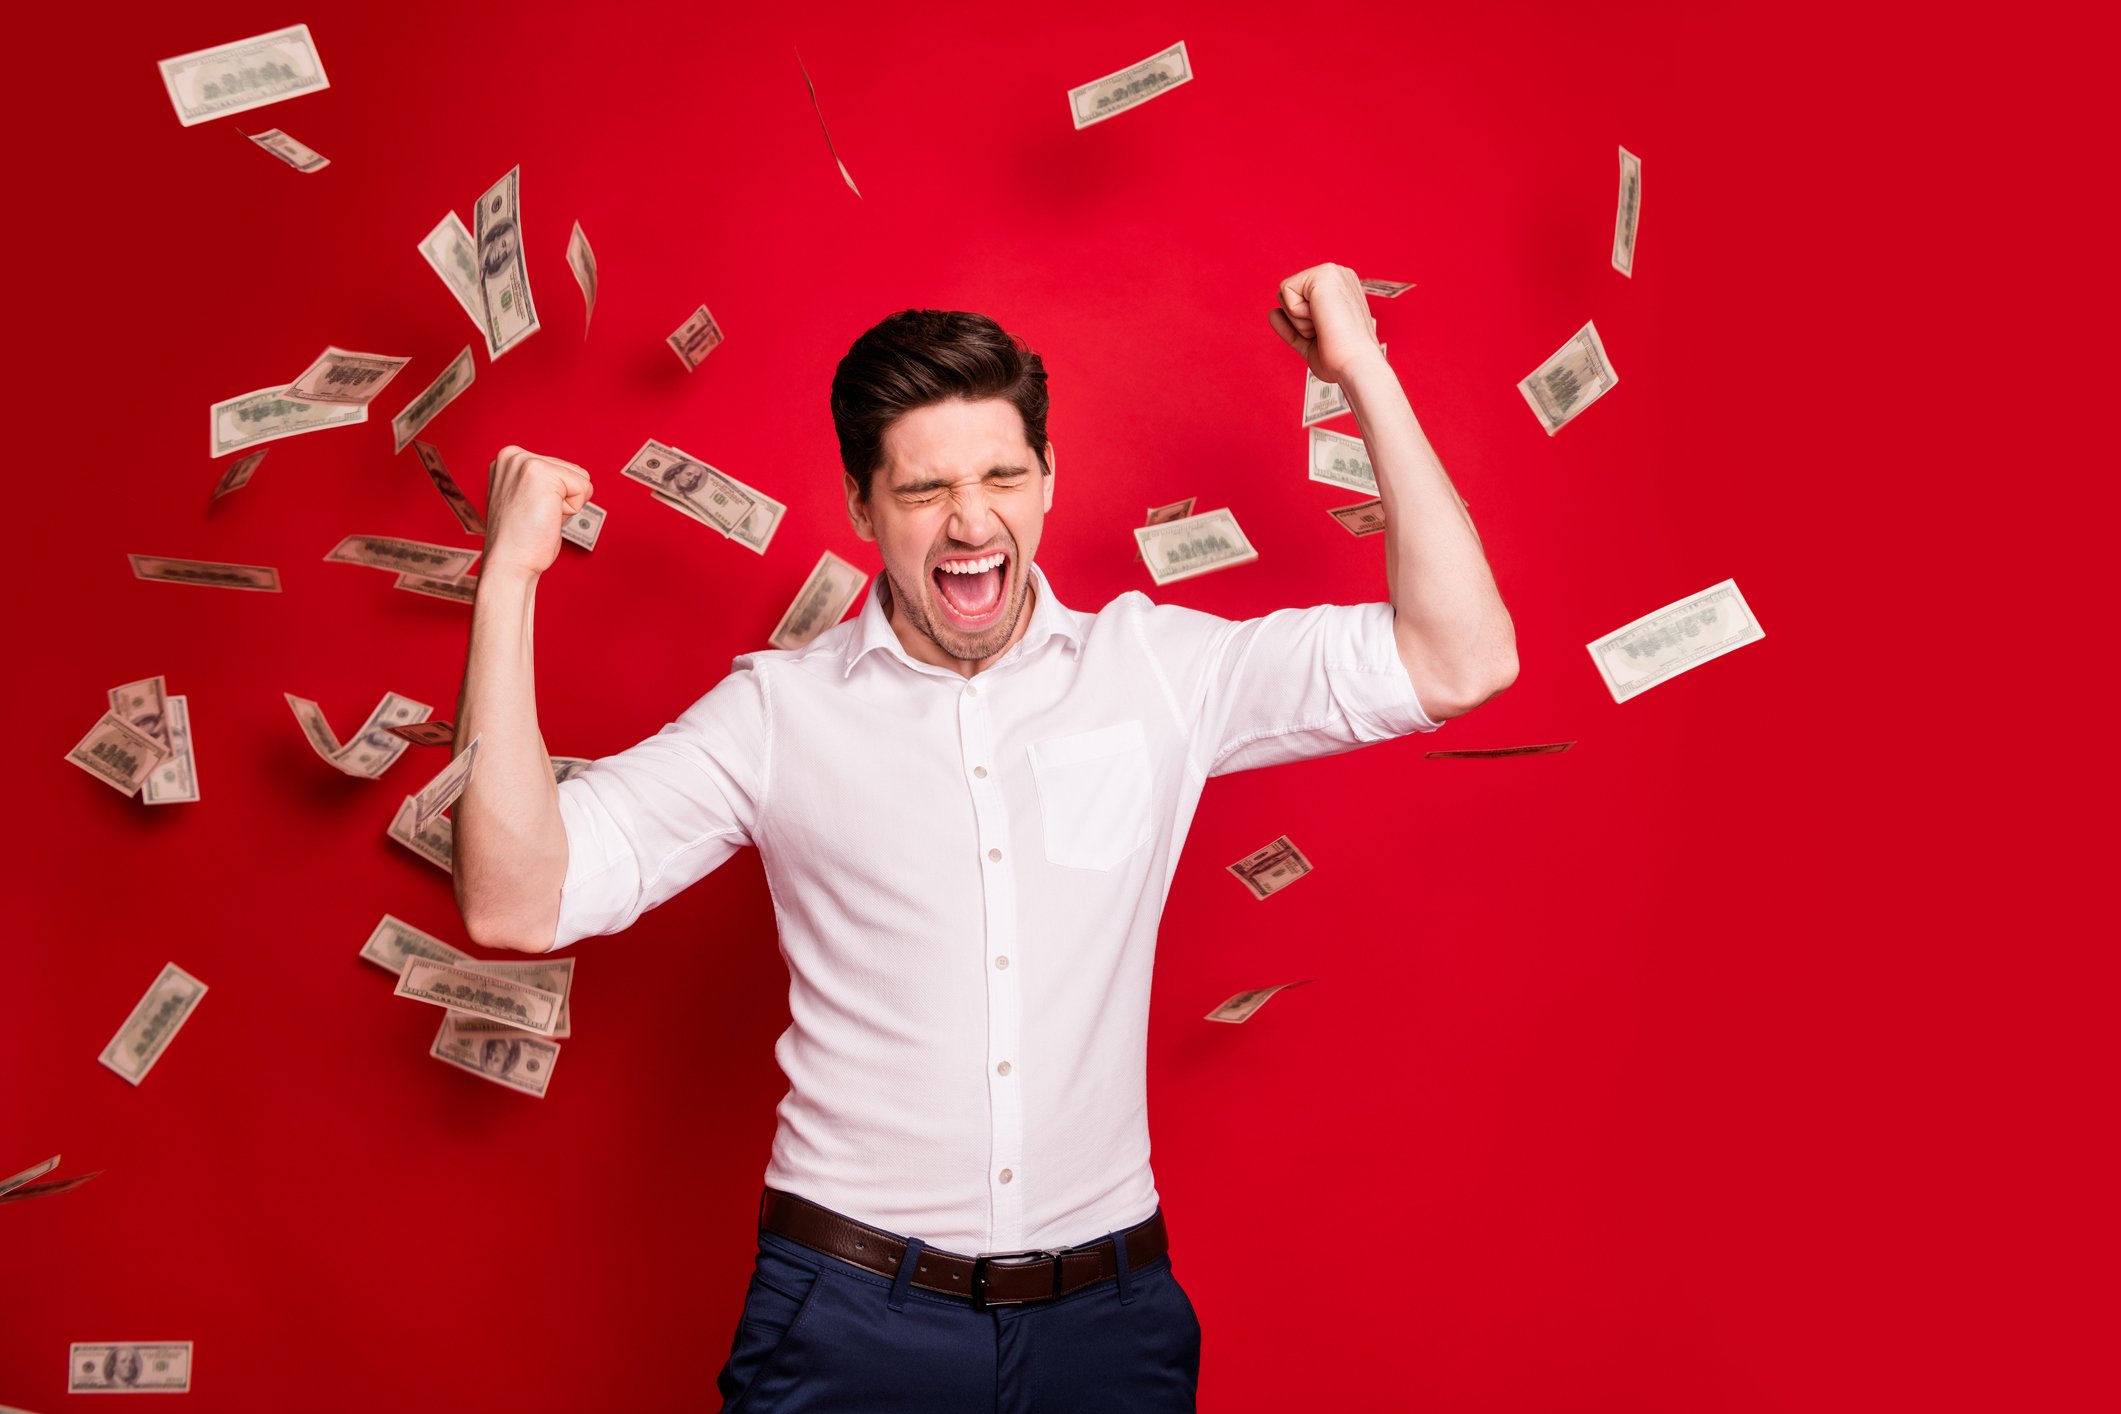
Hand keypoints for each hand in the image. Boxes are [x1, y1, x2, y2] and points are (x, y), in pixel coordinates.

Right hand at [482, 445, 593, 581]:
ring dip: (567, 505)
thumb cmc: (521, 540)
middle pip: (573, 471)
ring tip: (540, 517)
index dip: (556, 497)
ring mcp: (525, 461)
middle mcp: (514, 455)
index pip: (561, 469)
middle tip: (536, 517)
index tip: (531, 511)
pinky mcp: (541, 473)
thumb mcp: (528, 499)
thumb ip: (545, 483)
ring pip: (581, 479)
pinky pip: (584, 488)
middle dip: (563, 500)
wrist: (509, 563)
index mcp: (509, 459)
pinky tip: (546, 517)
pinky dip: (572, 509)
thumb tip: (577, 478)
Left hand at [1269, 262, 1382, 385]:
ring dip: (1298, 320)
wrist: (1355, 365)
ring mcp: (1332, 272)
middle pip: (1288, 296)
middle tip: (1325, 330)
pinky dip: (1296, 314)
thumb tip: (1273, 312)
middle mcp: (1337, 276)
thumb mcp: (1311, 340)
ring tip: (1324, 326)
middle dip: (1297, 321)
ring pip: (1285, 294)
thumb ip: (1292, 325)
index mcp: (1339, 289)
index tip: (1327, 334)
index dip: (1302, 325)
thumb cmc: (1340, 358)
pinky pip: (1285, 291)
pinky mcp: (1323, 274)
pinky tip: (1321, 319)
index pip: (1299, 301)